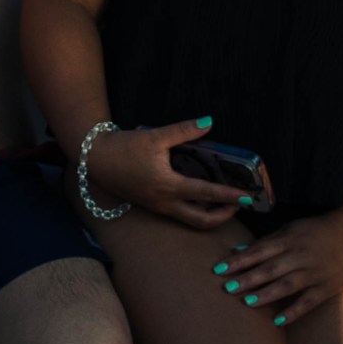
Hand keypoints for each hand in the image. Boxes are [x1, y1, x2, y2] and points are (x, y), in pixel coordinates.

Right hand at [88, 117, 251, 229]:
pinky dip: (196, 211)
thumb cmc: (123, 148)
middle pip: (202, 222)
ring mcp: (158, 207)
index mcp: (168, 186)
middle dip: (224, 216)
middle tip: (239, 204)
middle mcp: (165, 203)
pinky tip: (202, 198)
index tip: (247, 197)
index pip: (206, 194)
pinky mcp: (152, 205)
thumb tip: (209, 122)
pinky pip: (180, 214)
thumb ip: (184, 130)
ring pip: (190, 220)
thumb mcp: (155, 136)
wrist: (95, 159)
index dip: (230, 196)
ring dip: (210, 215)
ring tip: (225, 202)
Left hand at [213, 208, 342, 326]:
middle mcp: (300, 256)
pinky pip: (308, 302)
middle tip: (226, 288)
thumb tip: (236, 252)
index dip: (239, 261)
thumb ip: (265, 242)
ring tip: (247, 302)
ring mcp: (314, 272)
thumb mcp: (291, 229)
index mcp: (289, 240)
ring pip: (287, 285)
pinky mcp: (326, 287)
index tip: (219, 269)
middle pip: (270, 269)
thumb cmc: (317, 231)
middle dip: (248, 278)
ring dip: (266, 294)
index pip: (259, 251)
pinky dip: (293, 311)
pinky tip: (277, 321)